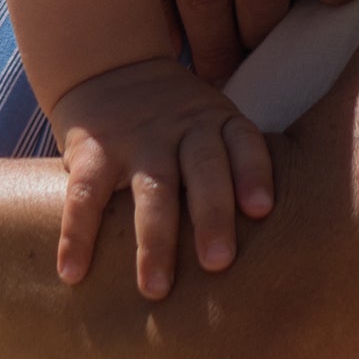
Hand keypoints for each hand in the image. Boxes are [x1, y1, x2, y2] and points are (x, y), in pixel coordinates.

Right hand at [51, 58, 274, 300]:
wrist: (109, 68)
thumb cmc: (177, 122)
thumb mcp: (212, 125)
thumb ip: (235, 171)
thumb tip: (285, 248)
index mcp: (219, 123)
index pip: (244, 143)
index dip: (254, 173)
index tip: (262, 210)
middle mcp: (183, 128)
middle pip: (203, 169)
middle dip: (211, 215)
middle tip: (219, 264)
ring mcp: (137, 139)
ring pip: (150, 188)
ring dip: (153, 240)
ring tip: (155, 290)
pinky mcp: (92, 150)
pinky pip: (84, 195)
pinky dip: (77, 235)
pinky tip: (73, 273)